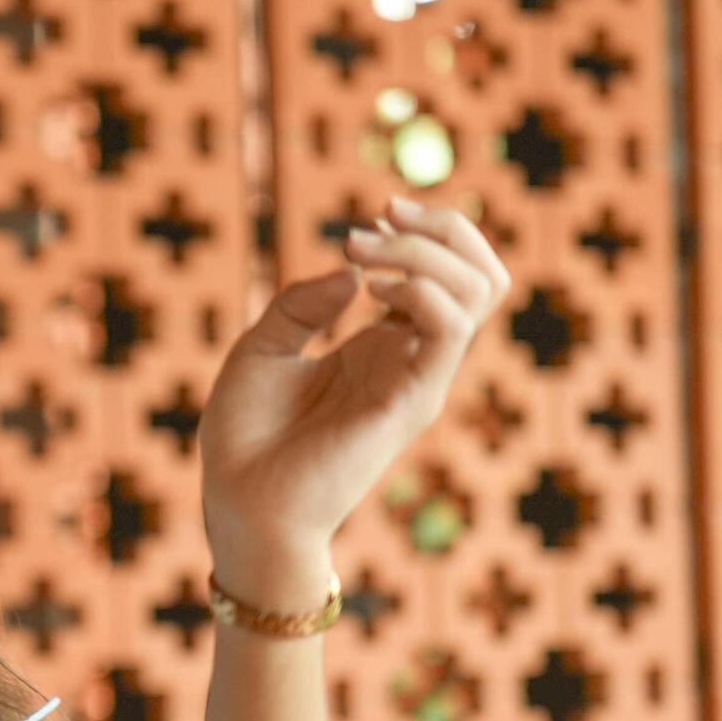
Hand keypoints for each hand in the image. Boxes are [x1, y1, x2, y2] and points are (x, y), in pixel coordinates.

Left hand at [197, 194, 509, 567]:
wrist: (239, 504)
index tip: (371, 216)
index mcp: (383, 347)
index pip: (447, 276)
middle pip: (482, 277)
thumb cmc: (245, 438)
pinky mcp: (413, 402)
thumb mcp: (260, 348)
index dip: (424, 232)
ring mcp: (419, 381)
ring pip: (478, 293)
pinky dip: (419, 289)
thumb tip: (353, 271)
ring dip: (426, 251)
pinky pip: (450, 328)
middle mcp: (411, 361)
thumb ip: (301, 303)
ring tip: (364, 252)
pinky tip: (369, 290)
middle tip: (379, 216)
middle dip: (444, 228)